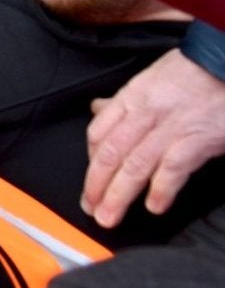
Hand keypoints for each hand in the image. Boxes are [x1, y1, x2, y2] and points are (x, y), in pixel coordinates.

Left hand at [83, 49, 224, 225]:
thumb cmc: (192, 71)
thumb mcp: (150, 79)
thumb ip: (124, 101)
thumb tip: (98, 109)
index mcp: (131, 99)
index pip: (98, 133)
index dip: (90, 162)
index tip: (90, 181)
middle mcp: (145, 114)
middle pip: (110, 154)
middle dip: (96, 185)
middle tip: (91, 208)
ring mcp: (170, 127)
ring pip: (134, 164)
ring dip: (119, 194)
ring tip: (110, 216)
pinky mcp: (197, 138)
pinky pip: (173, 166)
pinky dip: (161, 188)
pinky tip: (154, 206)